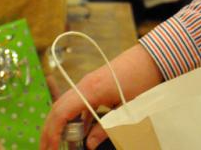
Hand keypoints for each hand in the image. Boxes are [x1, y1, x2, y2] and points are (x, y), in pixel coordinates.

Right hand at [40, 44, 163, 149]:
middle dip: (49, 131)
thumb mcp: (126, 110)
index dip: (53, 133)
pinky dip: (73, 118)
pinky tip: (78, 133)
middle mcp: (84, 85)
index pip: (61, 113)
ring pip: (65, 105)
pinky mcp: (94, 85)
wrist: (150, 59)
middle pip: (57, 109)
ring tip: (57, 145)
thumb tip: (89, 144)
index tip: (51, 149)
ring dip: (59, 124)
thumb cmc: (141, 81)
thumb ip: (106, 129)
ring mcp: (88, 84)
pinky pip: (77, 103)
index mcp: (90, 90)